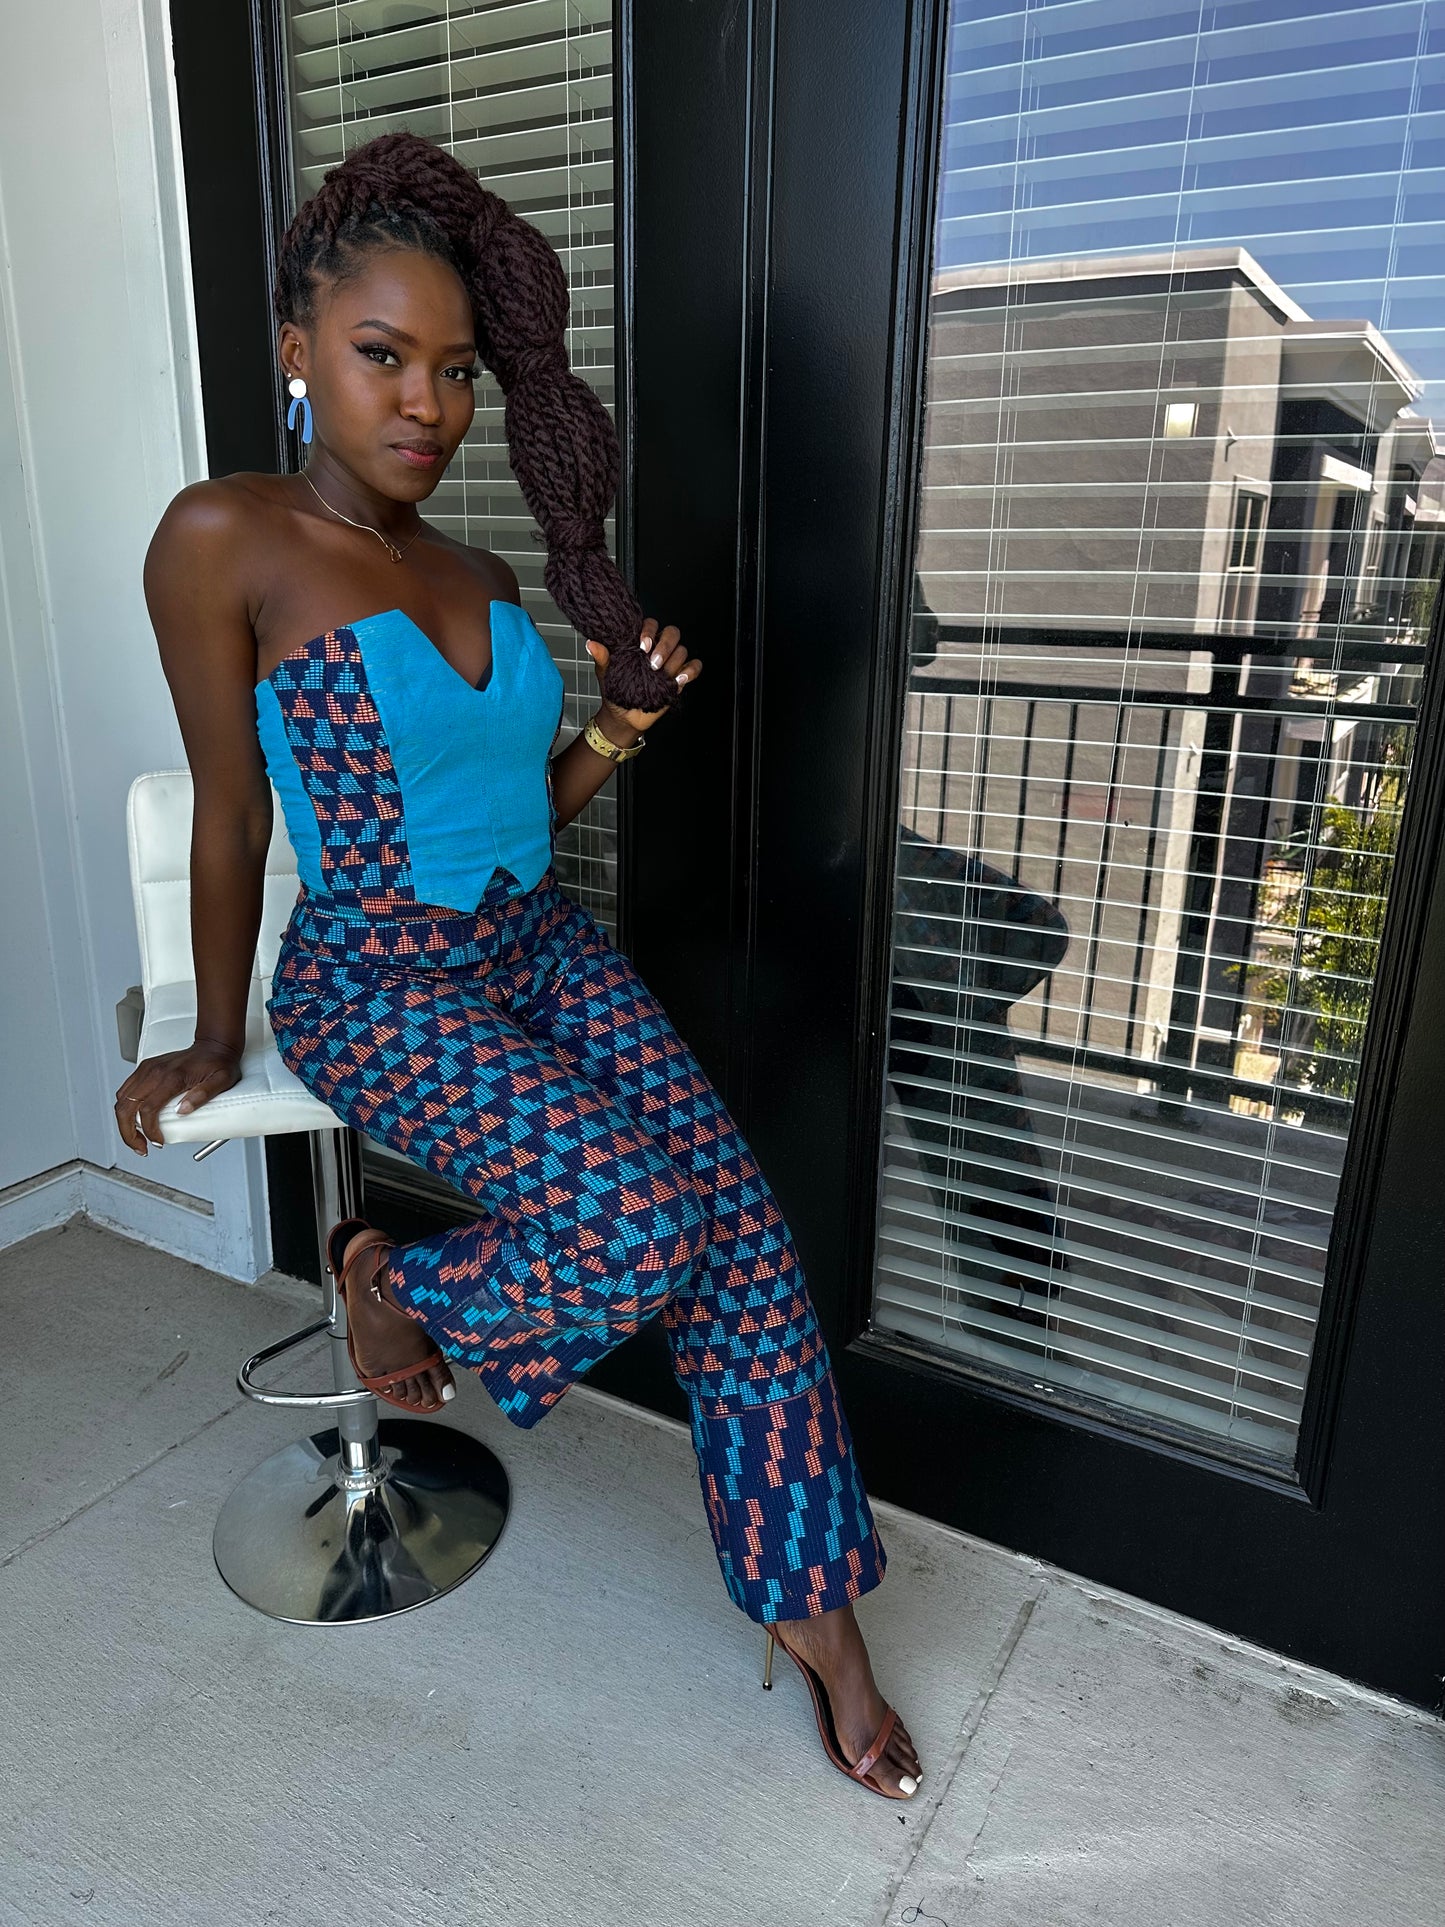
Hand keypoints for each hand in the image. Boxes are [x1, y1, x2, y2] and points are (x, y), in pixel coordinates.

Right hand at [114, 1039, 242, 1155]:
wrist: (214, 1045)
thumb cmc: (218, 1062)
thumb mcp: (222, 1080)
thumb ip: (203, 1095)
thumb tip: (183, 1111)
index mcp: (172, 1077)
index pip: (148, 1108)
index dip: (149, 1130)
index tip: (158, 1142)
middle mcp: (155, 1072)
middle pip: (126, 1106)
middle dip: (129, 1132)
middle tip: (140, 1146)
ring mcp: (148, 1069)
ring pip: (122, 1099)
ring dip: (124, 1122)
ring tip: (137, 1137)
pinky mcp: (145, 1069)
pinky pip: (126, 1090)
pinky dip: (125, 1108)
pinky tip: (135, 1119)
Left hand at [584, 617, 701, 737]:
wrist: (623, 716)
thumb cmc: (615, 690)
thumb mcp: (605, 672)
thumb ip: (602, 656)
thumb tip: (591, 643)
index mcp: (641, 642)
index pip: (651, 624)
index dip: (649, 631)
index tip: (641, 645)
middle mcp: (658, 648)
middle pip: (672, 633)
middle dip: (664, 646)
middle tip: (652, 662)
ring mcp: (670, 662)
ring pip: (682, 650)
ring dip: (673, 661)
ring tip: (660, 674)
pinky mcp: (681, 677)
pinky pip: (694, 666)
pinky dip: (690, 671)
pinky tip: (678, 680)